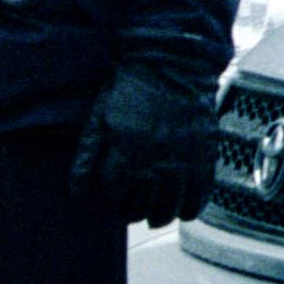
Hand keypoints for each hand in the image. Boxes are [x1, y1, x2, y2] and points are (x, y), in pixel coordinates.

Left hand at [72, 51, 218, 226]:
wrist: (172, 67)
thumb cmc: (130, 90)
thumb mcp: (98, 118)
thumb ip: (87, 156)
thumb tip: (76, 192)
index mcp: (127, 151)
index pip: (114, 192)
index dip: (109, 196)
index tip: (109, 194)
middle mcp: (157, 161)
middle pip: (143, 204)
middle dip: (132, 210)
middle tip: (129, 208)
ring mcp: (185, 161)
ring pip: (172, 206)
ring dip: (160, 216)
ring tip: (153, 216)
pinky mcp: (206, 158)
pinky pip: (201, 196)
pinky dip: (192, 208)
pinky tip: (182, 209)